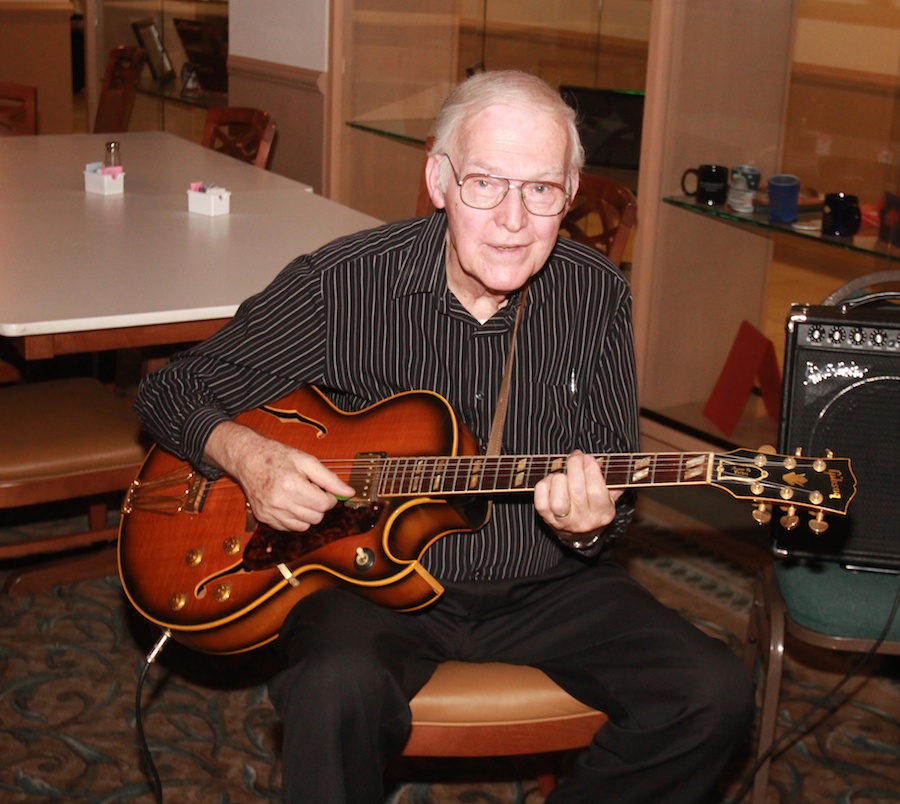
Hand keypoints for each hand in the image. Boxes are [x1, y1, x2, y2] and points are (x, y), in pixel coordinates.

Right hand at [204, 421, 354, 531]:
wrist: (248, 458)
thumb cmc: (277, 457)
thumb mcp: (307, 461)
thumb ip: (330, 479)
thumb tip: (349, 492)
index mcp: (291, 485)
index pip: (324, 504)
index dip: (330, 497)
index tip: (325, 489)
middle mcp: (279, 502)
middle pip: (316, 517)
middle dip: (320, 505)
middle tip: (311, 490)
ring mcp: (270, 512)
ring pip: (303, 526)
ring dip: (308, 513)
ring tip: (300, 496)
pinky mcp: (263, 518)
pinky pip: (289, 527)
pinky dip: (294, 518)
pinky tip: (290, 503)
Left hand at [533, 450, 620, 540]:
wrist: (580, 533)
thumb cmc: (595, 506)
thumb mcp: (610, 496)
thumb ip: (614, 481)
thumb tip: (613, 463)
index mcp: (603, 514)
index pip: (596, 491)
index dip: (591, 470)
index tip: (588, 457)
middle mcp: (583, 521)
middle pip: (576, 491)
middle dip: (574, 467)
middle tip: (576, 456)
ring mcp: (563, 522)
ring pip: (558, 500)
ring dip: (559, 478)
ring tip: (564, 472)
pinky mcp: (546, 519)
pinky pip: (541, 502)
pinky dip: (544, 486)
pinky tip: (552, 480)